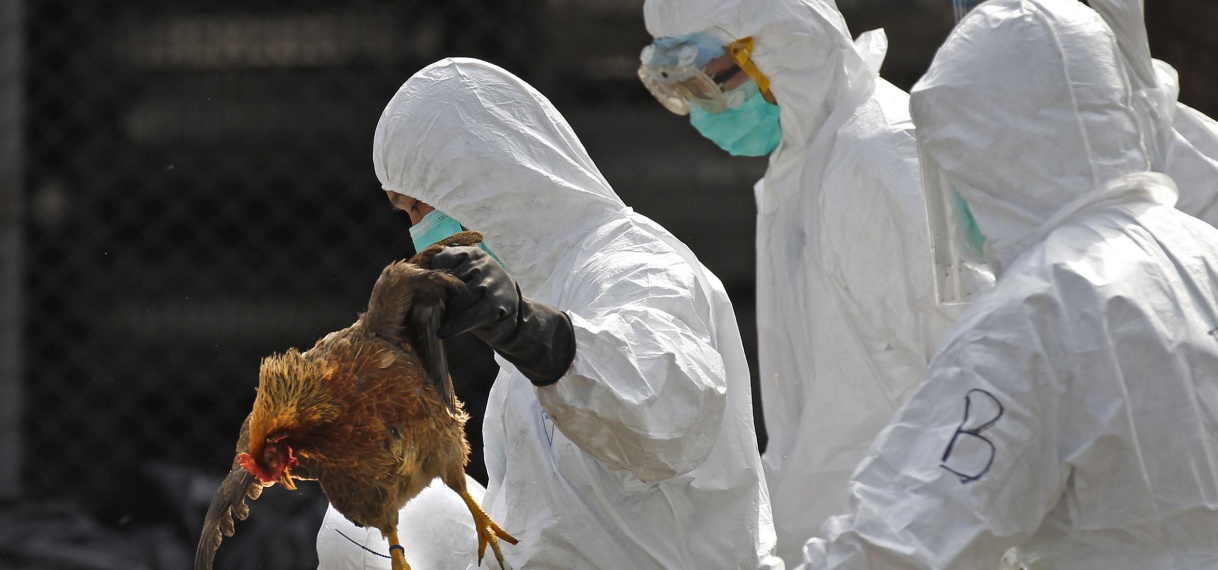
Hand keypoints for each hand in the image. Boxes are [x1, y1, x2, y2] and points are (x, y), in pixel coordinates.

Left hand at [429, 245, 575, 385]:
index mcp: (472, 253)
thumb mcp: (465, 276)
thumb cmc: (478, 295)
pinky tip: (443, 333)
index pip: (442, 260)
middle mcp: (483, 263)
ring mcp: (492, 283)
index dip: (430, 277)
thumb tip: (415, 280)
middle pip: (449, 281)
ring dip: (446, 313)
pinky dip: (455, 326)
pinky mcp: (498, 304)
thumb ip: (445, 273)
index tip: (421, 289)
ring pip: (458, 299)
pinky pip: (470, 316)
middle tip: (428, 310)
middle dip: (437, 298)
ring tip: (439, 321)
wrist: (511, 313)